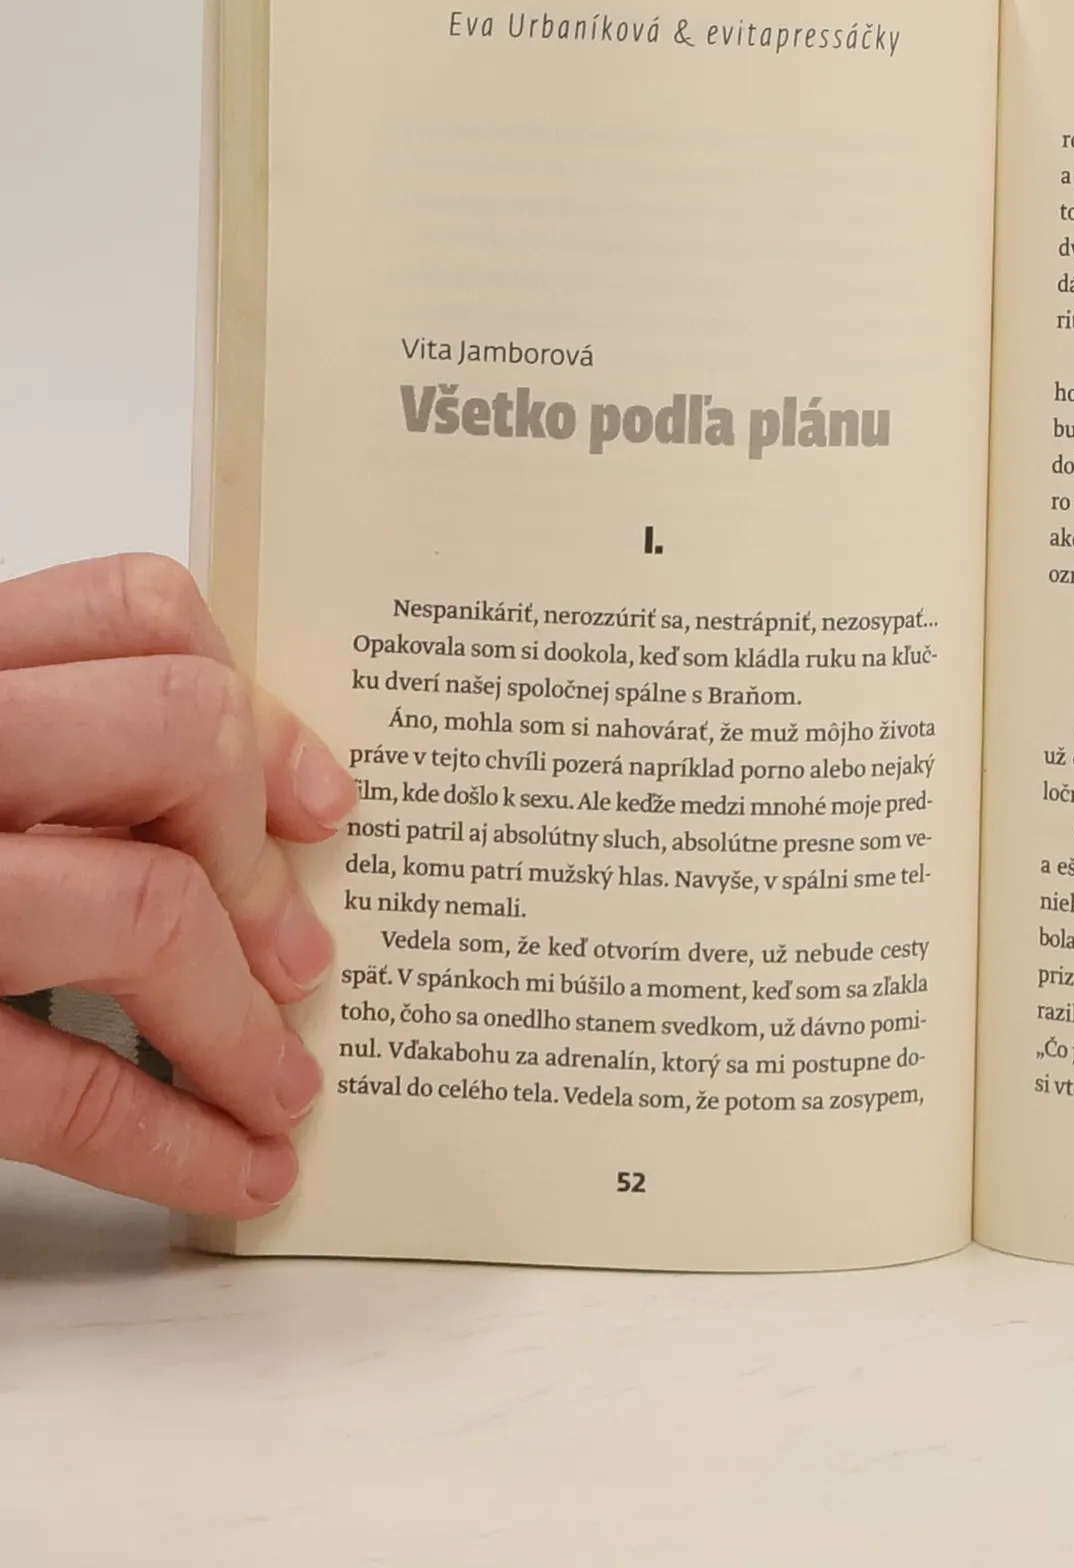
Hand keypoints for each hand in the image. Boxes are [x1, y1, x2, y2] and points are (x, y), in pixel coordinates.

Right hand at [0, 555, 353, 1214]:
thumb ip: (46, 742)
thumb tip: (272, 812)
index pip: (133, 611)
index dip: (255, 708)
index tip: (318, 804)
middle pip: (172, 731)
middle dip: (256, 853)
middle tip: (298, 952)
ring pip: (139, 904)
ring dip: (240, 1018)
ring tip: (279, 1082)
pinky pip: (54, 1086)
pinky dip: (174, 1141)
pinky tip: (235, 1169)